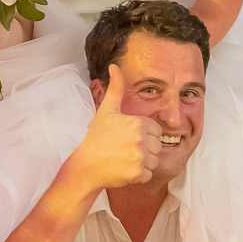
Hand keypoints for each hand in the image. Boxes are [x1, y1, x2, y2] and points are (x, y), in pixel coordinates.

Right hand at [75, 66, 162, 187]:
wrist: (85, 166)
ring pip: (154, 161)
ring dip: (143, 162)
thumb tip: (114, 66)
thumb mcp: (106, 111)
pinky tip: (124, 169)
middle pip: (157, 145)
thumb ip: (115, 89)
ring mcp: (139, 157)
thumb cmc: (96, 138)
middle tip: (125, 149)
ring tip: (125, 159)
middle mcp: (140, 139)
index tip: (129, 138)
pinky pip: (149, 174)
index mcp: (137, 123)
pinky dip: (139, 175)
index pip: (156, 130)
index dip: (145, 134)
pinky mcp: (137, 174)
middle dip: (145, 149)